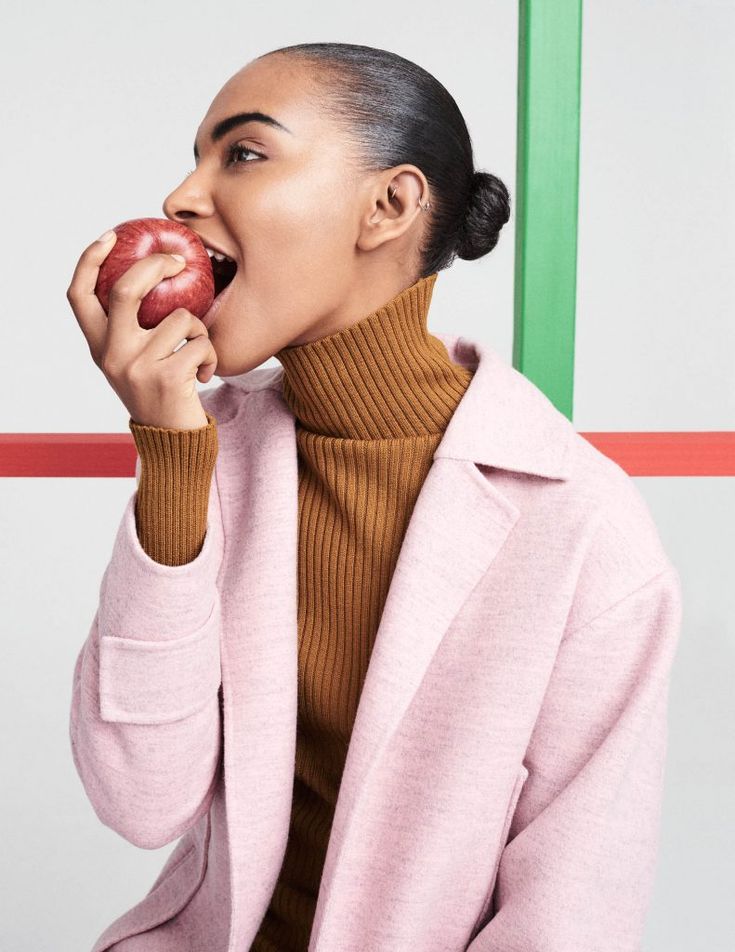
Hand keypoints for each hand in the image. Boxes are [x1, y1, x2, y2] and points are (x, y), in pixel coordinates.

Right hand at [67, 231, 217, 429]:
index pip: (78, 295)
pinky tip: (205, 374)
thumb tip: (148, 276)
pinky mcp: (168, 378)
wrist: (172, 442)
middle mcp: (112, 355)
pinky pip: (200, 343)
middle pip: (125, 290)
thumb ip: (129, 329)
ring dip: (199, 330)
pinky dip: (211, 355)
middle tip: (179, 261)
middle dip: (155, 266)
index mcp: (98, 347)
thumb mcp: (132, 362)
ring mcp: (138, 367)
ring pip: (180, 317)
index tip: (110, 237)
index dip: (89, 261)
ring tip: (197, 352)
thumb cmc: (158, 393)